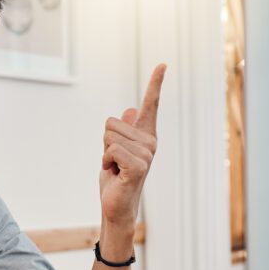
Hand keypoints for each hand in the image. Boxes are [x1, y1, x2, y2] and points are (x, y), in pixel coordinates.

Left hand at [100, 64, 165, 228]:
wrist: (116, 205)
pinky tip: (114, 173)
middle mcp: (150, 142)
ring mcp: (147, 154)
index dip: (156, 83)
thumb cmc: (116, 178)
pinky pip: (111, 150)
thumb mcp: (115, 149)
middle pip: (112, 122)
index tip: (163, 64)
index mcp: (146, 135)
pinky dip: (105, 162)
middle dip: (105, 142)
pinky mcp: (139, 166)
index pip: (151, 104)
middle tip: (114, 162)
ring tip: (115, 168)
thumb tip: (128, 110)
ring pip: (110, 136)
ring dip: (105, 154)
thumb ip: (122, 131)